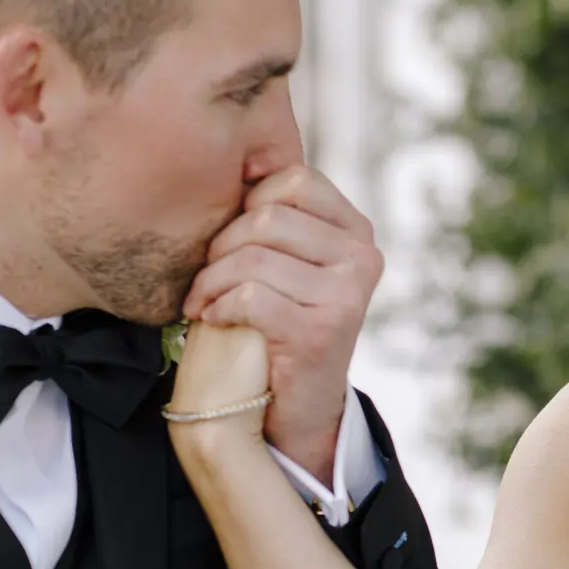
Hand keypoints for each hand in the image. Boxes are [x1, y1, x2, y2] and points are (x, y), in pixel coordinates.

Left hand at [182, 165, 382, 480]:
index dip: (249, 202)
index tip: (234, 238)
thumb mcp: (289, 264)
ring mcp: (349, 295)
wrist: (298, 408)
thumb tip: (230, 159)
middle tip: (209, 277)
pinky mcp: (323, 331)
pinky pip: (249, 297)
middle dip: (221, 247)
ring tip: (205, 301)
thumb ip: (278, 221)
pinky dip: (218, 308)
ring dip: (212, 283)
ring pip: (253, 258)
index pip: (294, 180)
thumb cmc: (279, 325)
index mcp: (356, 231)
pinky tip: (215, 321)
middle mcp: (363, 258)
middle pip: (267, 218)